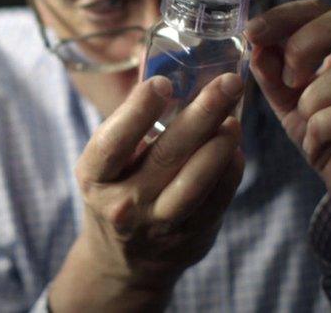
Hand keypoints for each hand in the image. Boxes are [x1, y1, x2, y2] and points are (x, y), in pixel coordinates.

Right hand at [49, 74, 244, 311]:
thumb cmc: (116, 191)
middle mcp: (123, 203)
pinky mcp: (189, 237)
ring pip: (194, 182)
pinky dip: (229, 170)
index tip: (163, 82)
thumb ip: (130, 125)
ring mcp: (158, 224)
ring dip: (219, 147)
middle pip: (165, 154)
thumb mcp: (105, 163)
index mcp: (95, 176)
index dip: (138, 110)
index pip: (114, 140)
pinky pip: (216, 200)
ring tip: (234, 118)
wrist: (122, 261)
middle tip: (228, 83)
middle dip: (201, 114)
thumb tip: (167, 67)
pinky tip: (235, 147)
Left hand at [245, 0, 330, 260]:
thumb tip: (256, 44)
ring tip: (308, 122)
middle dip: (304, 47)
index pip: (322, 8)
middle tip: (288, 81)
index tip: (252, 33)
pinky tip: (319, 144)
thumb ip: (272, 71)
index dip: (284, 16)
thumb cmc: (328, 134)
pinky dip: (324, 130)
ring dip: (311, 103)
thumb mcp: (289, 99)